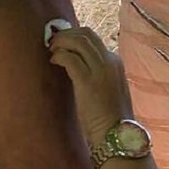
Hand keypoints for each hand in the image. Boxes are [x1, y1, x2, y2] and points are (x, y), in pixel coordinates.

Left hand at [49, 27, 133, 146]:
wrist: (117, 134)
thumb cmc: (111, 117)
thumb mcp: (108, 88)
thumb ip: (97, 74)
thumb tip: (77, 65)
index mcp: (115, 62)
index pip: (93, 39)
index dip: (74, 36)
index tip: (61, 41)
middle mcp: (110, 61)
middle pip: (86, 34)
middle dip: (66, 34)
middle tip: (52, 41)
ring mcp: (101, 70)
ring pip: (78, 41)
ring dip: (61, 42)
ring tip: (51, 50)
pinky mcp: (88, 81)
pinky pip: (70, 58)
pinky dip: (59, 55)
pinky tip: (53, 61)